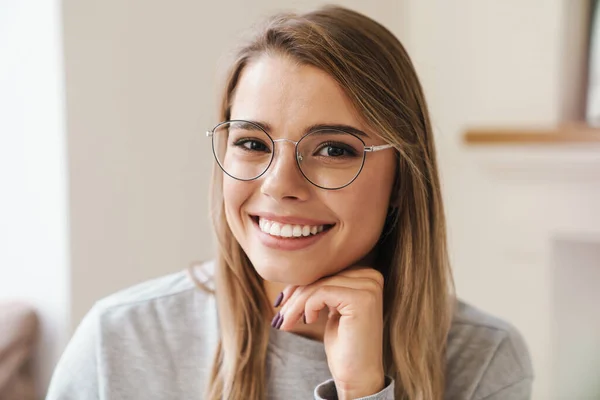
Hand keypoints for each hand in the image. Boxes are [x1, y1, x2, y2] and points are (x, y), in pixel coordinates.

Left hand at [273, 267, 385, 398]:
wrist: (358, 376)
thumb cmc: (344, 345)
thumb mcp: (331, 309)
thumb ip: (322, 288)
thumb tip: (293, 274)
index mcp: (366, 275)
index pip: (325, 271)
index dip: (300, 284)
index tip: (281, 302)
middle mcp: (372, 277)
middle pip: (321, 276)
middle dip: (295, 295)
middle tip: (279, 315)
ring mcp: (369, 287)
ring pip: (318, 285)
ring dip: (295, 305)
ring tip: (285, 322)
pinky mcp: (361, 299)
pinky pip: (321, 293)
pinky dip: (307, 307)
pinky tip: (308, 321)